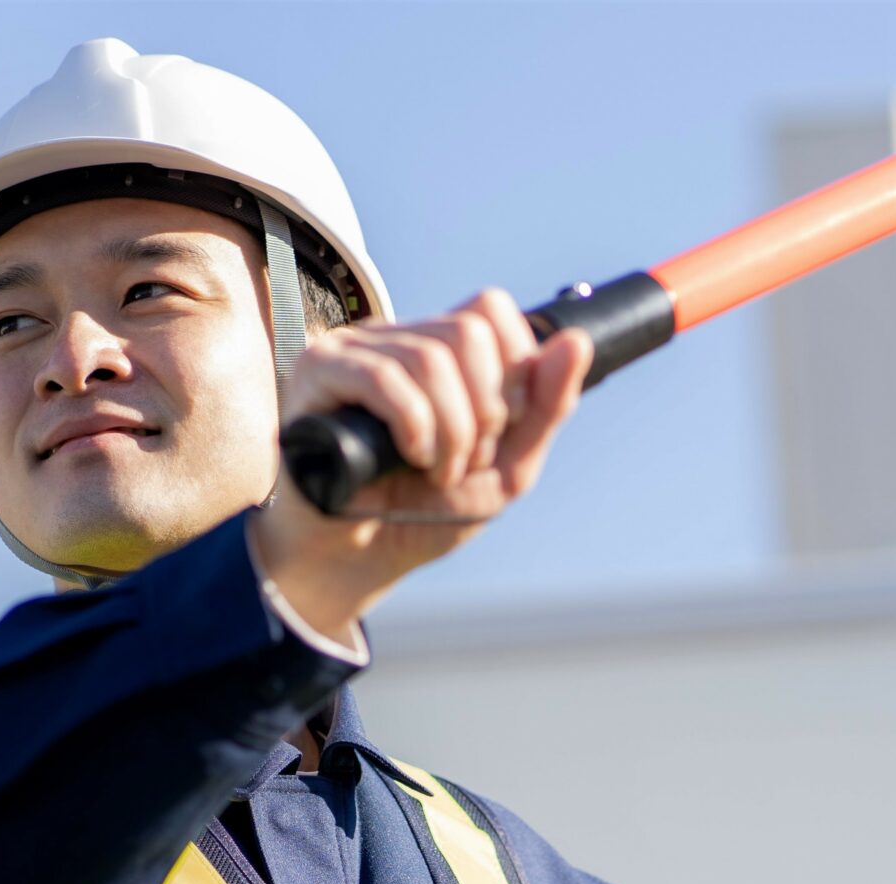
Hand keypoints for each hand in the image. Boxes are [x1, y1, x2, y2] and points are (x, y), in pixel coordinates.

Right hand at [247, 289, 593, 639]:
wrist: (359, 562)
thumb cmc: (424, 514)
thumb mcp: (506, 466)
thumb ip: (546, 408)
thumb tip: (577, 342)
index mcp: (437, 350)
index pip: (489, 308)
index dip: (512, 368)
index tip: (499, 428)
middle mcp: (394, 339)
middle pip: (469, 331)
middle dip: (485, 411)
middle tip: (465, 460)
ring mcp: (353, 350)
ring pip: (432, 359)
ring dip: (451, 432)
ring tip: (434, 471)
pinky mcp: (318, 373)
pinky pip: (383, 376)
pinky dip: (414, 425)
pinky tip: (407, 459)